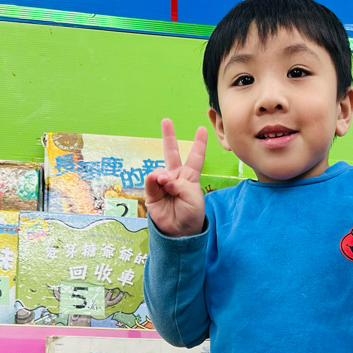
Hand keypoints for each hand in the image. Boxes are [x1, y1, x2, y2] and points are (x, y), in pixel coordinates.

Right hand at [144, 119, 207, 236]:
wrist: (181, 231)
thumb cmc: (191, 214)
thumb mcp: (193, 196)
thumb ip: (179, 183)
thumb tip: (161, 178)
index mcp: (190, 177)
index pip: (195, 157)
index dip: (199, 143)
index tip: (202, 129)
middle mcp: (175, 177)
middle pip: (171, 153)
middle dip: (169, 137)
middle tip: (166, 121)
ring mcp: (162, 184)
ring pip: (160, 170)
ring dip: (164, 176)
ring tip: (168, 185)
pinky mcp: (152, 193)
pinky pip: (151, 181)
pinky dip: (155, 180)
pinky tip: (160, 183)